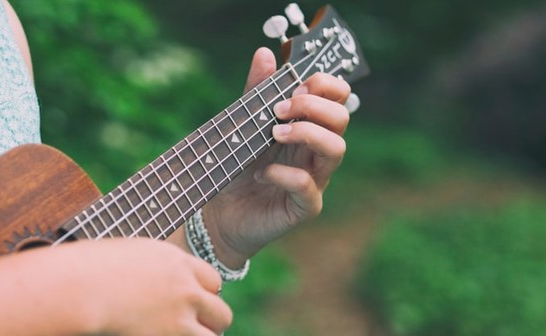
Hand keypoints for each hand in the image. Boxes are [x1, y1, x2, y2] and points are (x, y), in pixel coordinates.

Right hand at [54, 239, 231, 334]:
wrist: (81, 286)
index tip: (192, 304)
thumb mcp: (128, 254)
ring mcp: (180, 317)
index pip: (213, 281)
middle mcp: (186, 289)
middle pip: (221, 311)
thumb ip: (150, 268)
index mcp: (177, 262)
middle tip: (195, 329)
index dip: (203, 295)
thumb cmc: (89, 269)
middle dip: (210, 323)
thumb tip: (149, 278)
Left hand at [203, 47, 350, 266]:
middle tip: (280, 109)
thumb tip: (265, 53)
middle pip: (342, 118)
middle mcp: (316, 152)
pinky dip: (284, 174)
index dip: (326, 85)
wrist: (218, 213)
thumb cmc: (234, 168)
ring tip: (274, 134)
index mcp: (307, 127)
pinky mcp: (303, 207)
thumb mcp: (242, 125)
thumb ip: (255, 92)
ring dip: (306, 134)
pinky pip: (308, 187)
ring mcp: (315, 180)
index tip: (296, 85)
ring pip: (336, 150)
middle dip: (313, 106)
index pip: (337, 98)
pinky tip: (261, 172)